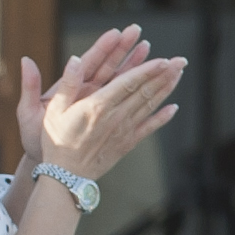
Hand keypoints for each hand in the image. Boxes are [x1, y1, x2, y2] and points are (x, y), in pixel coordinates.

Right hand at [25, 26, 185, 179]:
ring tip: (179, 74)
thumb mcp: (55, 109)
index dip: (148, 69)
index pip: (129, 82)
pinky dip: (163, 117)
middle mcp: (116, 116)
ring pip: (150, 105)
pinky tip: (173, 108)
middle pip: (145, 91)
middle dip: (164, 74)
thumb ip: (68, 83)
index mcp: (98, 105)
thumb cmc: (57, 140)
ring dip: (166, 89)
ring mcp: (124, 130)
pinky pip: (149, 127)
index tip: (163, 59)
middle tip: (180, 60)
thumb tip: (77, 58)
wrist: (65, 176)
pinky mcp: (127, 143)